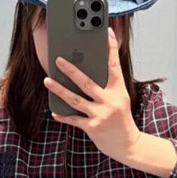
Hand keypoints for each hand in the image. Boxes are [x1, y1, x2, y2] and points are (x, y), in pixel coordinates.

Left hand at [44, 27, 141, 162]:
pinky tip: (54, 112)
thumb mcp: (120, 99)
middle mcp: (110, 101)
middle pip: (87, 82)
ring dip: (59, 90)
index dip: (111, 48)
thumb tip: (88, 71)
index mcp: (119, 90)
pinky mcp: (93, 128)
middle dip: (71, 70)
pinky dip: (64, 116)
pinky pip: (74, 120)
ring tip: (47, 80)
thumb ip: (107, 86)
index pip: (114, 65)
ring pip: (76, 100)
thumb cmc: (121, 120)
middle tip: (58, 59)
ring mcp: (101, 115)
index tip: (107, 32)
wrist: (129, 145)